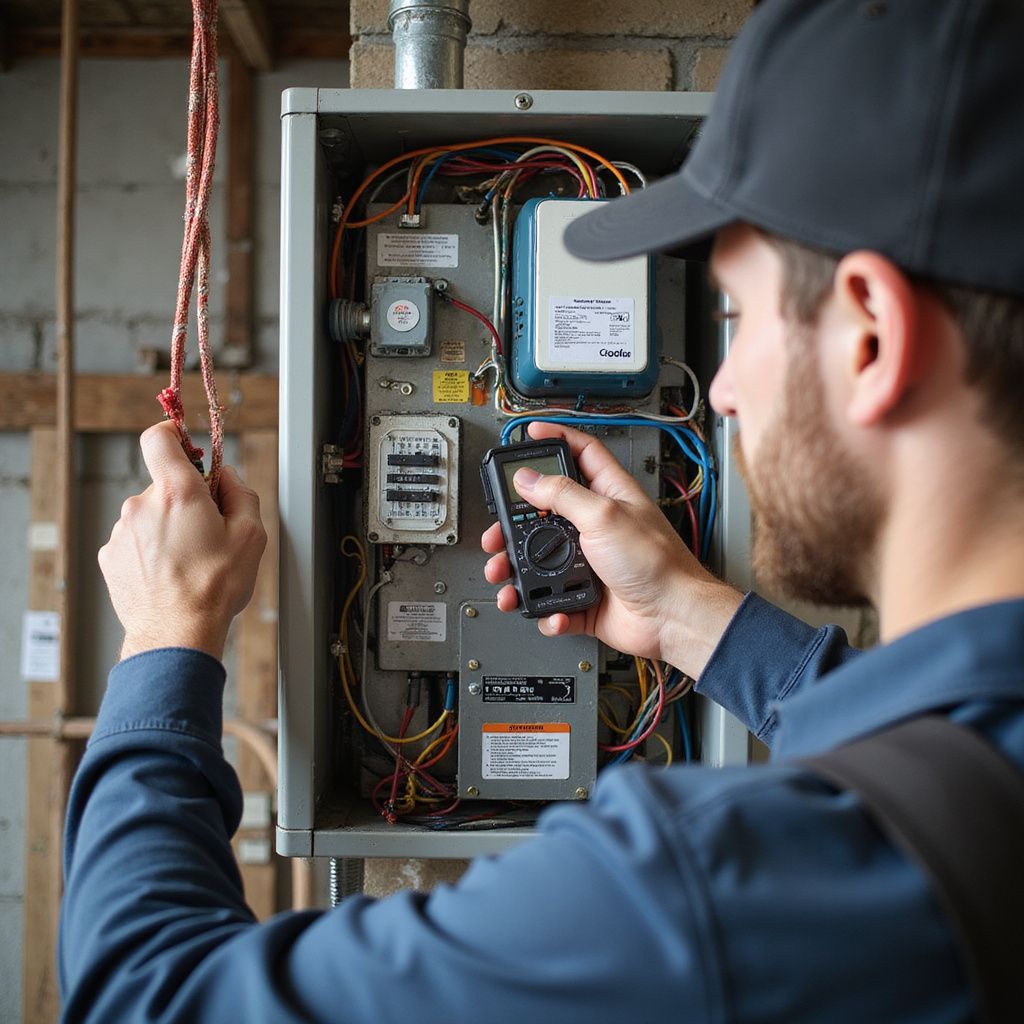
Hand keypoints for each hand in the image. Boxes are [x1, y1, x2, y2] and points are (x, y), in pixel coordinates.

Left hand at [98, 421, 266, 661]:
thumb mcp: (251, 536)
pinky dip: (150, 551)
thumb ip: (241, 493)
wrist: (176, 634)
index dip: (171, 433)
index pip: (159, 438)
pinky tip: (169, 574)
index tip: (181, 441)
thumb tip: (227, 478)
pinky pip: (134, 540)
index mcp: (178, 493)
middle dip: (185, 501)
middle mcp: (142, 505)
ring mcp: (121, 531)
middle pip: (164, 485)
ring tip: (188, 562)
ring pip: (149, 515)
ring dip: (166, 529)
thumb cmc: (214, 588)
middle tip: (207, 533)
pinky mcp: (110, 556)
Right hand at [481, 421, 741, 677]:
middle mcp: (598, 526)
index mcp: (609, 494)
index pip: (581, 453)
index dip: (557, 438)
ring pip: (540, 561)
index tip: (531, 433)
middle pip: (547, 512)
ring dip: (518, 571)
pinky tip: (548, 607)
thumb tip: (528, 478)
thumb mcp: (604, 516)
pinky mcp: (585, 596)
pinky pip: (552, 600)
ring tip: (504, 574)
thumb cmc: (657, 563)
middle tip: (498, 530)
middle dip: (516, 522)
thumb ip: (562, 493)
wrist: (672, 617)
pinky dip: (544, 608)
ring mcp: (590, 562)